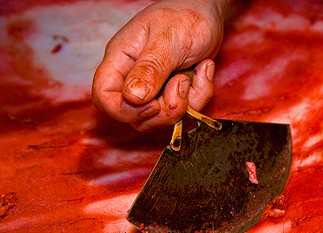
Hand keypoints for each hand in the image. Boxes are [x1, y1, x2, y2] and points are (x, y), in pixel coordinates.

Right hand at [92, 0, 228, 131]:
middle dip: (162, 112)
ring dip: (184, 105)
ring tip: (193, 75)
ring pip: (158, 119)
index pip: (103, 96)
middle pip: (133, 116)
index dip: (124, 110)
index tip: (153, 104)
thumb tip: (133, 97)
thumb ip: (150, 68)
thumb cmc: (185, 15)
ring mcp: (154, 89)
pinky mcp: (173, 93)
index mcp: (122, 60)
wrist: (209, 13)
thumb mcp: (168, 38)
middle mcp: (134, 78)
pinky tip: (203, 71)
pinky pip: (183, 112)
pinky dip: (198, 97)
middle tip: (181, 84)